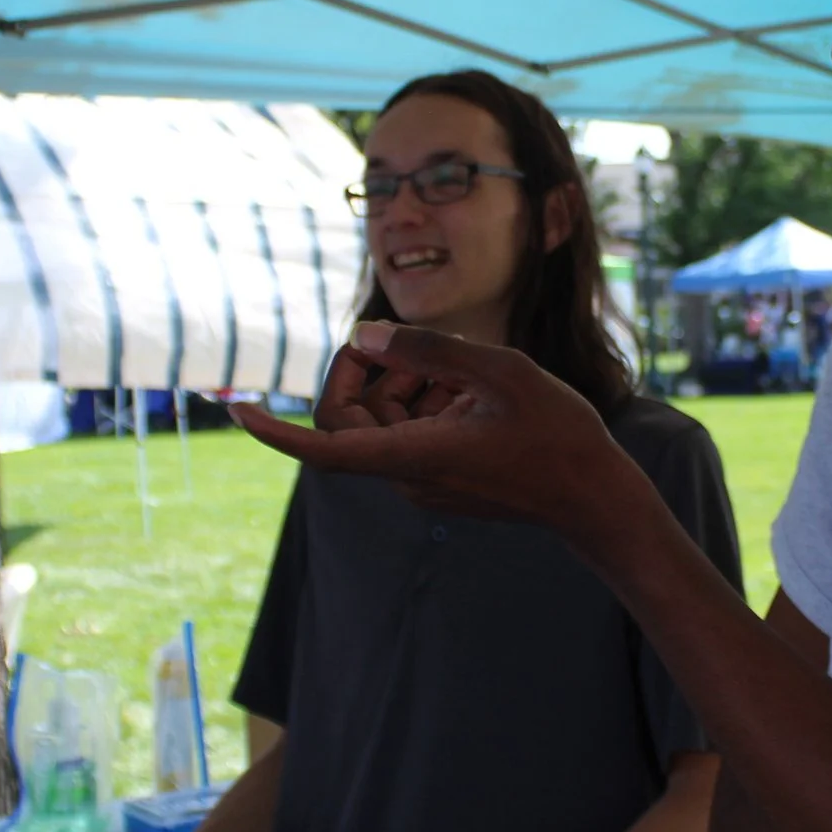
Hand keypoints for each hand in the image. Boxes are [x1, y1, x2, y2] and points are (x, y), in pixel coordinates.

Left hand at [229, 323, 635, 541]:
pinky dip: (429, 401)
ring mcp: (421, 482)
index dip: (273, 428)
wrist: (594, 497)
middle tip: (416, 347)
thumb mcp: (497, 371)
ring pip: (383, 419)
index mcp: (410, 454)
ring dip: (410, 382)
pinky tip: (475, 395)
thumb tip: (363, 335)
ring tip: (468, 374)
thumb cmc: (555, 434)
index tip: (237, 411)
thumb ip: (427, 349)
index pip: (320, 444)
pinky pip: (410, 432)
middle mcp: (405, 475)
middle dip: (371, 370)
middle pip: (350, 415)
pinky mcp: (439, 480)